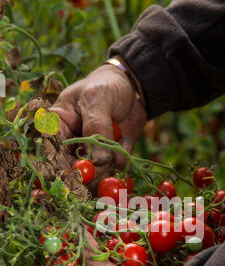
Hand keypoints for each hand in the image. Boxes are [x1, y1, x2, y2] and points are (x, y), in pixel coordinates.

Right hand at [50, 64, 146, 192]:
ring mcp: (88, 155)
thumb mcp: (98, 99)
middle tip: (106, 169)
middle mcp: (68, 146)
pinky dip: (121, 162)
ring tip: (118, 148)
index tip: (79, 177)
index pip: (51, 155)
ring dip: (108, 170)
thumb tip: (98, 161)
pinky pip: (113, 173)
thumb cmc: (107, 86)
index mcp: (56, 127)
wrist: (132, 87)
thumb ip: (97, 128)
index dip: (62, 170)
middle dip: (90, 176)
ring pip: (92, 179)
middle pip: (71, 174)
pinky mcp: (107, 161)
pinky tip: (124, 142)